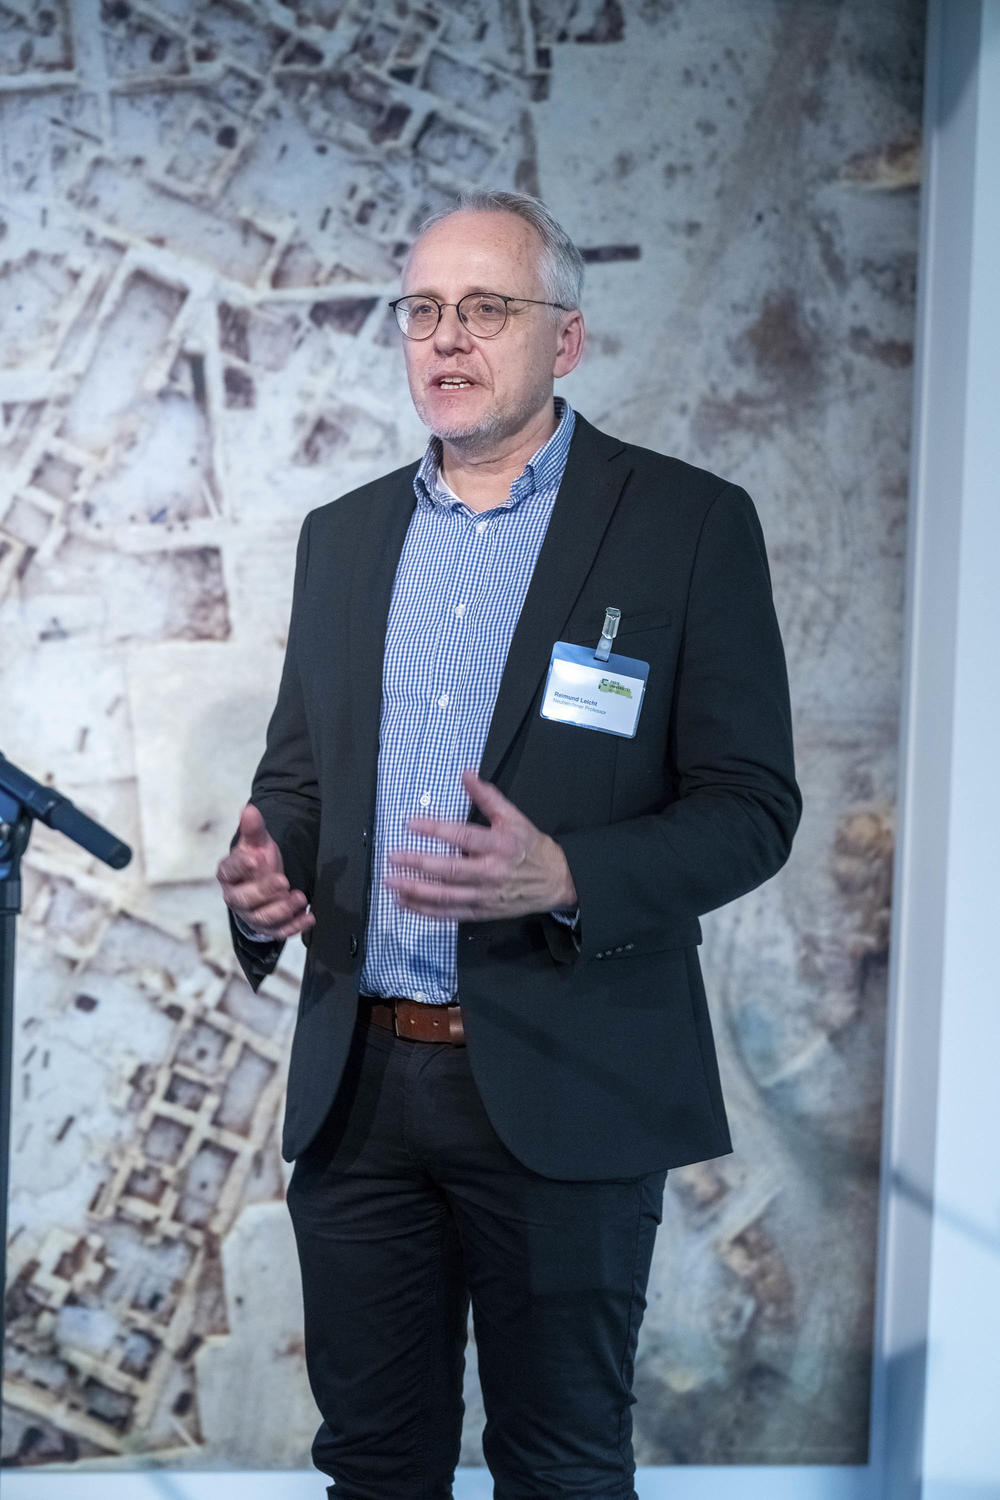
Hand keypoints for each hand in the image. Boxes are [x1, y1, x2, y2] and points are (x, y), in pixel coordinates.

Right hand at [216, 803, 314, 939]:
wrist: (262, 885)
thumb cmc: (257, 862)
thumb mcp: (257, 843)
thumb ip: (253, 829)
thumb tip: (249, 809)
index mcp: (228, 874)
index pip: (229, 871)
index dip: (239, 866)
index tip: (254, 860)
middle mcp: (235, 897)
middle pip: (244, 899)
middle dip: (264, 891)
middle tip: (283, 881)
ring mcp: (250, 915)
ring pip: (261, 918)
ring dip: (282, 910)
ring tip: (300, 897)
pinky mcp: (267, 928)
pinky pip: (278, 931)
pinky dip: (294, 926)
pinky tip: (309, 917)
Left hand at [384, 771, 576, 921]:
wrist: (557, 882)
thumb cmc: (532, 847)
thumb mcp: (514, 817)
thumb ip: (488, 796)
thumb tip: (466, 774)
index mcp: (499, 845)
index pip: (462, 836)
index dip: (435, 829)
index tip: (411, 824)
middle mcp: (491, 872)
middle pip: (450, 870)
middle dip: (418, 864)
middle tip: (393, 857)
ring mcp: (486, 896)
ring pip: (446, 896)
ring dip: (417, 891)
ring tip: (392, 884)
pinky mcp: (483, 913)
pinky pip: (451, 914)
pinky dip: (427, 911)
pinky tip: (407, 904)